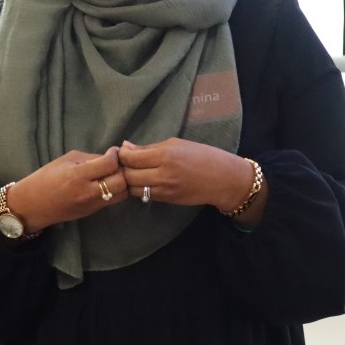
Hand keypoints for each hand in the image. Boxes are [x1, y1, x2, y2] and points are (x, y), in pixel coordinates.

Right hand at [1, 147, 127, 232]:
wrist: (31, 205)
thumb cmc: (46, 177)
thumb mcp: (66, 160)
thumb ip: (91, 158)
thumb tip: (111, 157)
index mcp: (78, 176)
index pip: (110, 164)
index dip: (115, 155)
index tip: (113, 151)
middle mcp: (87, 192)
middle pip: (121, 181)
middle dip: (123, 169)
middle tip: (118, 164)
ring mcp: (91, 205)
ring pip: (122, 194)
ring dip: (123, 182)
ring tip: (115, 174)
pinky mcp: (92, 212)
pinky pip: (113, 200)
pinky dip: (117, 191)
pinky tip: (110, 183)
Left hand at [118, 138, 255, 212]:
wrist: (222, 178)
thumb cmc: (202, 155)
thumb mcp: (177, 144)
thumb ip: (150, 148)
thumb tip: (126, 147)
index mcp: (165, 156)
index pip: (131, 158)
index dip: (122, 154)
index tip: (123, 151)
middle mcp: (162, 174)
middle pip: (128, 175)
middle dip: (123, 169)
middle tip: (126, 162)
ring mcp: (164, 190)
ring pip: (133, 188)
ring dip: (130, 181)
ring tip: (135, 172)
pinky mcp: (166, 200)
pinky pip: (145, 195)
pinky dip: (141, 188)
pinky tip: (145, 180)